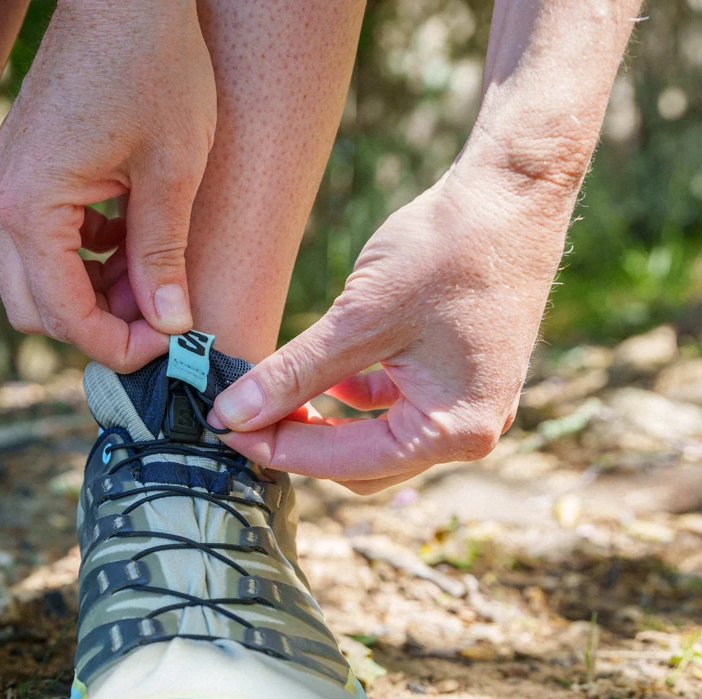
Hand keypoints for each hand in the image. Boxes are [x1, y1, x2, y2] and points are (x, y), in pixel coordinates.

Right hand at [0, 0, 215, 371]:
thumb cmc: (153, 64)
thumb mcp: (172, 168)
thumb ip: (163, 254)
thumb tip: (171, 324)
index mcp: (30, 206)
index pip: (63, 315)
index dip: (116, 345)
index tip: (166, 347)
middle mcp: (2, 202)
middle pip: (36, 309)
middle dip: (96, 326)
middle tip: (158, 319)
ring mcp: (5, 187)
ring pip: (36, 281)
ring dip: (90, 293)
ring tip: (152, 276)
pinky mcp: (20, 174)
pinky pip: (40, 244)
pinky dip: (82, 258)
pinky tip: (131, 237)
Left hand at [210, 169, 576, 493]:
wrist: (513, 192)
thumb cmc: (448, 248)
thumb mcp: (358, 317)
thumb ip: (293, 374)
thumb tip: (231, 413)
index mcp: (455, 429)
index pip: (345, 465)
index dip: (276, 448)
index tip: (223, 428)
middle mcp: (470, 431)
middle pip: (360, 468)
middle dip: (299, 445)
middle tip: (242, 417)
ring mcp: (468, 405)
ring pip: (375, 443)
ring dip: (323, 427)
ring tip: (270, 398)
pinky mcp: (458, 378)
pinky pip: (395, 410)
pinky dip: (353, 401)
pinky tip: (323, 376)